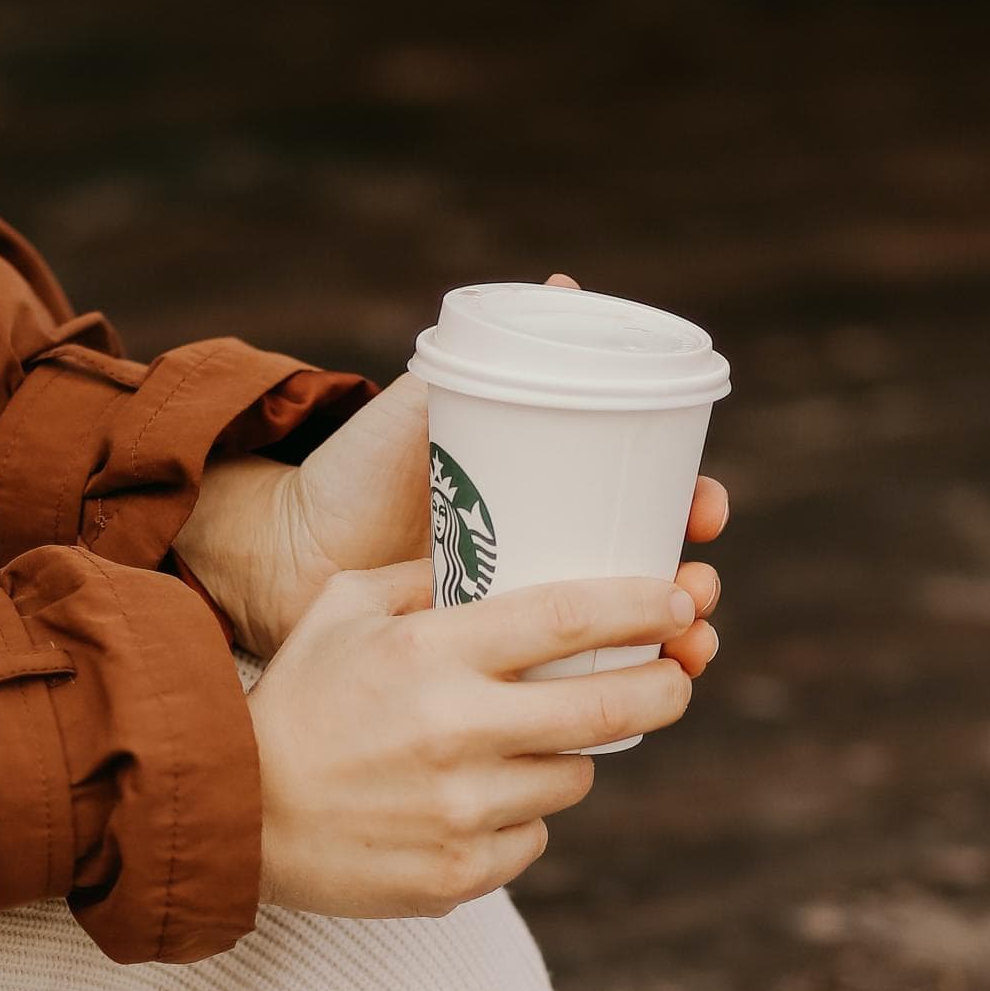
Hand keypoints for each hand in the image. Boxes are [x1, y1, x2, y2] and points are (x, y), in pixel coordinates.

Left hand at [175, 273, 731, 658]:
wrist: (284, 553)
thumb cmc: (356, 471)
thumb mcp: (426, 413)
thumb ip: (489, 358)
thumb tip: (564, 282)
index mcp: (547, 493)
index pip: (642, 497)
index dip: (689, 503)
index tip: (705, 511)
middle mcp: (547, 556)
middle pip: (650, 574)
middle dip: (693, 586)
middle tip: (697, 592)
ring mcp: (524, 619)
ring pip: (626, 639)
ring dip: (676, 647)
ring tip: (690, 653)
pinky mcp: (498, 674)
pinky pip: (574, 689)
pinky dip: (618, 699)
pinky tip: (639, 708)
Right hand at [249, 559, 699, 916]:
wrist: (236, 812)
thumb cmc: (298, 697)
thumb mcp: (344, 606)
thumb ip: (422, 575)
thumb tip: (497, 547)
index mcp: (432, 652)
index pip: (568, 618)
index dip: (642, 605)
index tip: (682, 598)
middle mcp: (456, 729)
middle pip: (610, 709)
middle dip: (665, 686)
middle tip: (675, 674)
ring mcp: (461, 809)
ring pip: (575, 777)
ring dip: (568, 754)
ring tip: (520, 742)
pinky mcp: (459, 872)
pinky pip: (534, 837)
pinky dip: (519, 816)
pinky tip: (470, 799)